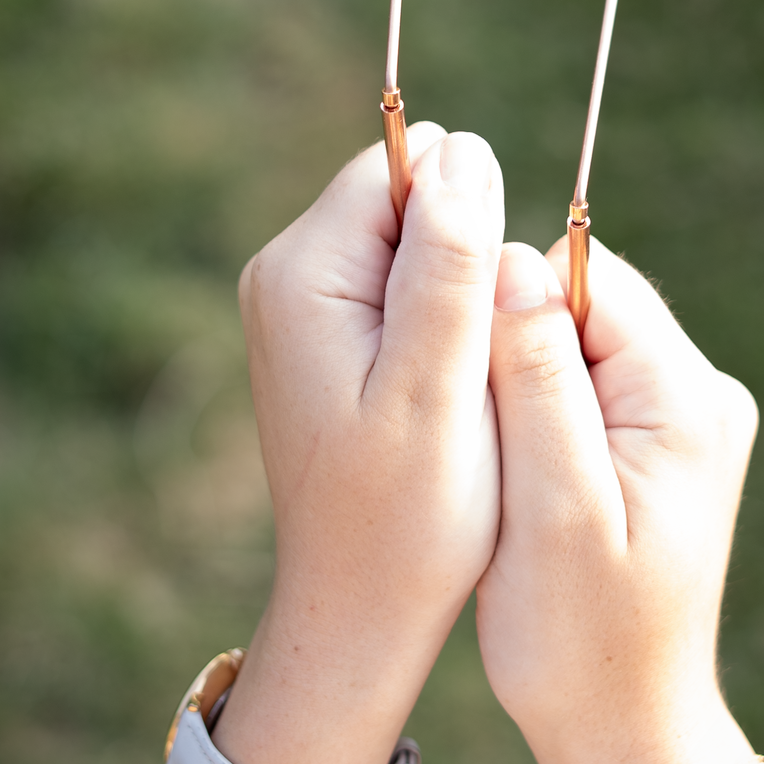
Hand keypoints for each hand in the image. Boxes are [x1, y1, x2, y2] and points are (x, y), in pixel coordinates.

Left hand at [212, 122, 503, 763]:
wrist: (359, 613)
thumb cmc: (407, 516)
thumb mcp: (440, 384)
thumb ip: (450, 262)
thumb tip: (464, 150)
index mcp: (302, 273)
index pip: (406, 169)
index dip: (467, 226)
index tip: (477, 322)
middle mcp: (286, 275)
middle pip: (408, 201)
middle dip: (462, 264)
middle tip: (468, 371)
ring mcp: (300, 308)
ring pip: (416, 248)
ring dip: (458, 305)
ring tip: (455, 397)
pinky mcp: (326, 340)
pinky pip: (405, 291)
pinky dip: (441, 334)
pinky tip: (442, 406)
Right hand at [475, 236, 758, 763]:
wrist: (629, 737)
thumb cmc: (579, 641)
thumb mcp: (549, 508)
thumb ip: (538, 380)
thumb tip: (511, 261)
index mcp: (684, 396)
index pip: (586, 277)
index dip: (511, 308)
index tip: (469, 384)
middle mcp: (703, 393)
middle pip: (585, 304)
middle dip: (519, 349)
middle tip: (482, 441)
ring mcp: (689, 421)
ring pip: (581, 345)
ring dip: (528, 387)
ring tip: (502, 473)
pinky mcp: (666, 450)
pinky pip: (591, 390)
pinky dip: (545, 419)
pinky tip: (521, 483)